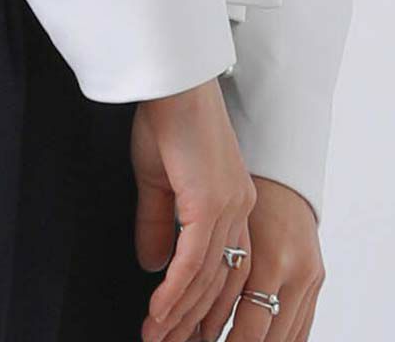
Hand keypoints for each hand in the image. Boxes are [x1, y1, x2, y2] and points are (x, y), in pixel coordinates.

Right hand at [131, 79, 255, 341]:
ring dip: (180, 313)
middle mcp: (239, 209)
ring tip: (156, 336)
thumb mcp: (158, 177)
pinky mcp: (210, 202)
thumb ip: (160, 222)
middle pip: (219, 282)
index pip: (224, 267)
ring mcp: (228, 207)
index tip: (182, 329)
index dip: (204, 303)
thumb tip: (154, 265)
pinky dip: (176, 291)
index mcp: (234, 201)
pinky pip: (193, 262)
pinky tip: (159, 312)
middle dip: (192, 320)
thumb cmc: (165, 114)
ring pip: (207, 279)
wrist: (171, 78)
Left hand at [190, 176, 325, 341]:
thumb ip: (194, 257)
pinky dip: (279, 340)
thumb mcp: (218, 218)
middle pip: (268, 337)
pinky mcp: (317, 280)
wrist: (279, 168)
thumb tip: (163, 293)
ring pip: (288, 338)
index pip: (250, 328)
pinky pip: (301, 327)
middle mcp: (296, 272)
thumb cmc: (242, 189)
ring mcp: (311, 278)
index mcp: (270, 258)